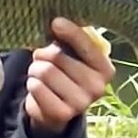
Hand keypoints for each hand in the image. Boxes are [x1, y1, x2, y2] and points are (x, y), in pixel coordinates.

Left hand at [24, 17, 114, 136]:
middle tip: (41, 58)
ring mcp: (81, 103)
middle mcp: (98, 87)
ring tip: (40, 74)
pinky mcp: (62, 114)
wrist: (57, 109)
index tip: (56, 22)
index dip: (70, 32)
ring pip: (45, 71)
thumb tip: (57, 23)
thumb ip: (72, 40)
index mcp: (105, 69)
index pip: (87, 45)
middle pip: (58, 57)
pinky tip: (39, 88)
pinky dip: (32, 84)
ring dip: (35, 69)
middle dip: (43, 54)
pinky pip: (36, 87)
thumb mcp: (74, 56)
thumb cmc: (65, 74)